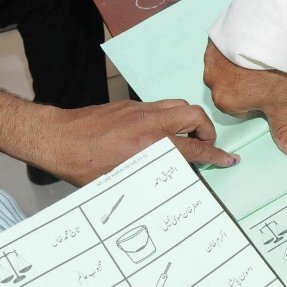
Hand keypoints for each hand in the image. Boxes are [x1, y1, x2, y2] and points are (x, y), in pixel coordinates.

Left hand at [41, 98, 239, 186]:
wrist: (57, 138)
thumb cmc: (82, 165)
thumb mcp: (120, 180)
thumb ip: (150, 176)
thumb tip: (168, 181)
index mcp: (150, 146)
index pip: (194, 150)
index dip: (215, 155)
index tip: (228, 159)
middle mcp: (150, 124)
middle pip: (194, 116)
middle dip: (207, 130)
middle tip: (204, 146)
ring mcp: (140, 110)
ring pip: (179, 105)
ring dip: (189, 120)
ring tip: (185, 138)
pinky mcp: (130, 105)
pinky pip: (160, 106)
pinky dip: (169, 117)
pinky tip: (159, 133)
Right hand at [203, 40, 286, 156]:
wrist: (263, 37)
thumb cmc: (269, 73)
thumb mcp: (280, 102)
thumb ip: (284, 128)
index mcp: (225, 103)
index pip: (241, 107)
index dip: (255, 97)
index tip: (264, 87)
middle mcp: (212, 85)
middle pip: (230, 90)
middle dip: (243, 84)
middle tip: (261, 73)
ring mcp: (210, 64)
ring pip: (224, 71)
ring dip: (236, 66)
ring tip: (254, 59)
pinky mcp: (211, 46)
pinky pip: (220, 53)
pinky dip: (230, 52)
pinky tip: (245, 47)